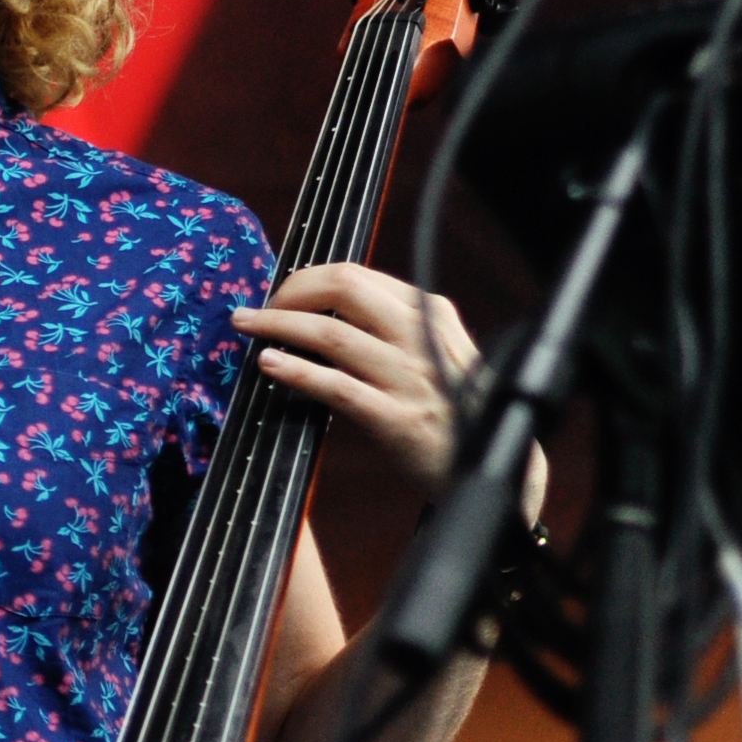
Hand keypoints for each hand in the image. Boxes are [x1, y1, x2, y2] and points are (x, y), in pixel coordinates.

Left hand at [234, 264, 550, 520]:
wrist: (493, 466)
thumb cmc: (451, 404)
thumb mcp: (435, 348)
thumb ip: (393, 323)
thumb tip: (322, 302)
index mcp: (430, 313)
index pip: (357, 275)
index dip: (307, 280)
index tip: (280, 294)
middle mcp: (421, 338)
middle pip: (343, 289)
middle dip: (289, 293)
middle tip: (258, 310)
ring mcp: (410, 379)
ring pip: (331, 334)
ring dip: (278, 326)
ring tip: (248, 327)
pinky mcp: (397, 419)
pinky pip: (336, 387)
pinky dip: (296, 372)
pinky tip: (269, 364)